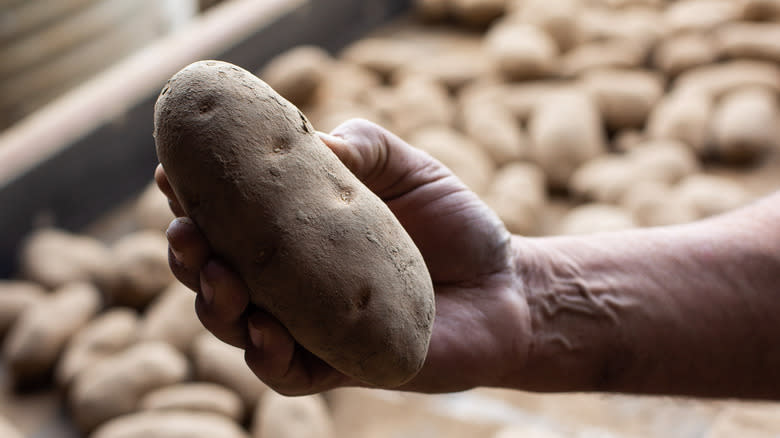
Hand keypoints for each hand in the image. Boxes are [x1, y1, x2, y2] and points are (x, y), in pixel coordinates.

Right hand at [156, 119, 530, 394]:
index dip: (194, 198)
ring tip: (218, 277)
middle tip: (185, 233)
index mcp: (298, 232)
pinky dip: (267, 355)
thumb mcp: (407, 167)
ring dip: (215, 305)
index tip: (170, 174)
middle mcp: (294, 280)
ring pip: (240, 326)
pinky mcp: (342, 364)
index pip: (233, 217)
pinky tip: (263, 331)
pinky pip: (289, 372)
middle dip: (191, 256)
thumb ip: (360, 146)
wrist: (507, 286)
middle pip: (220, 273)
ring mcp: (313, 325)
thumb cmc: (452, 224)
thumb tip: (313, 142)